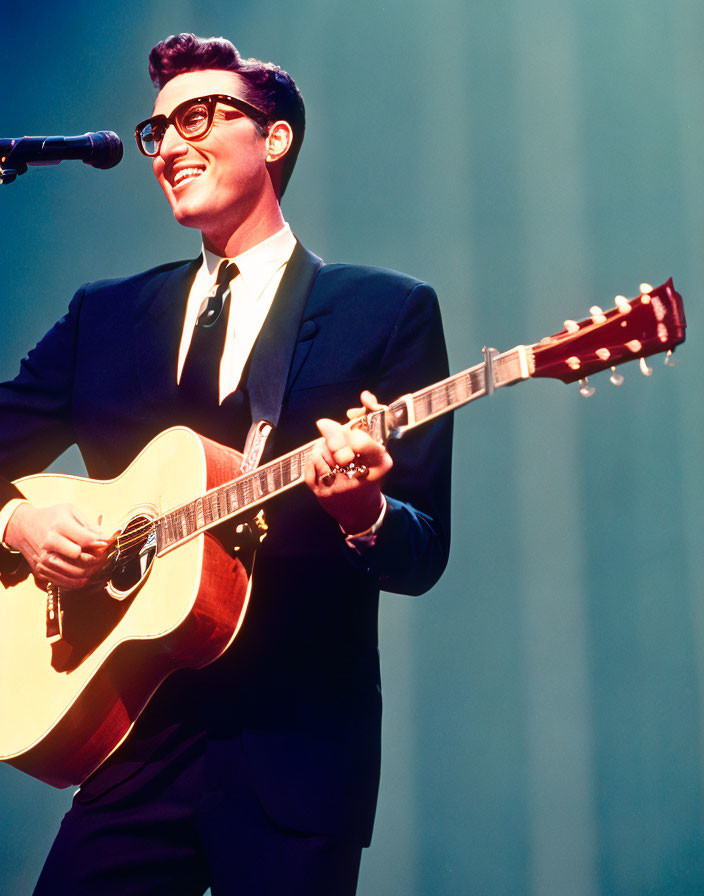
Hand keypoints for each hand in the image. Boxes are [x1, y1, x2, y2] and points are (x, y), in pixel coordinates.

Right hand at [5, 502, 109, 588]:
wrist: (23, 526)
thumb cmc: (50, 517)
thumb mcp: (70, 511)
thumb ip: (88, 524)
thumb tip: (105, 537)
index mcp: (58, 526)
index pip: (86, 540)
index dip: (101, 543)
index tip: (107, 543)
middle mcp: (49, 543)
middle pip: (81, 558)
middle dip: (97, 558)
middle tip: (104, 556)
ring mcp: (44, 558)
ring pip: (74, 573)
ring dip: (90, 571)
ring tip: (97, 565)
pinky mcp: (41, 570)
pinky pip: (63, 581)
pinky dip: (77, 581)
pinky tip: (85, 576)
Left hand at [304, 391, 392, 533]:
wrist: (361, 510)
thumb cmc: (367, 475)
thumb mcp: (375, 455)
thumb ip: (357, 435)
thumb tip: (323, 423)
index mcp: (379, 465)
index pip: (359, 443)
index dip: (348, 434)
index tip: (344, 430)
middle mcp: (358, 478)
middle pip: (335, 445)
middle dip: (333, 438)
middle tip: (335, 437)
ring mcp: (338, 487)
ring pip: (320, 453)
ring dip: (323, 446)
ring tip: (331, 450)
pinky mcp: (322, 493)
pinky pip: (311, 464)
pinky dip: (314, 457)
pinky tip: (322, 459)